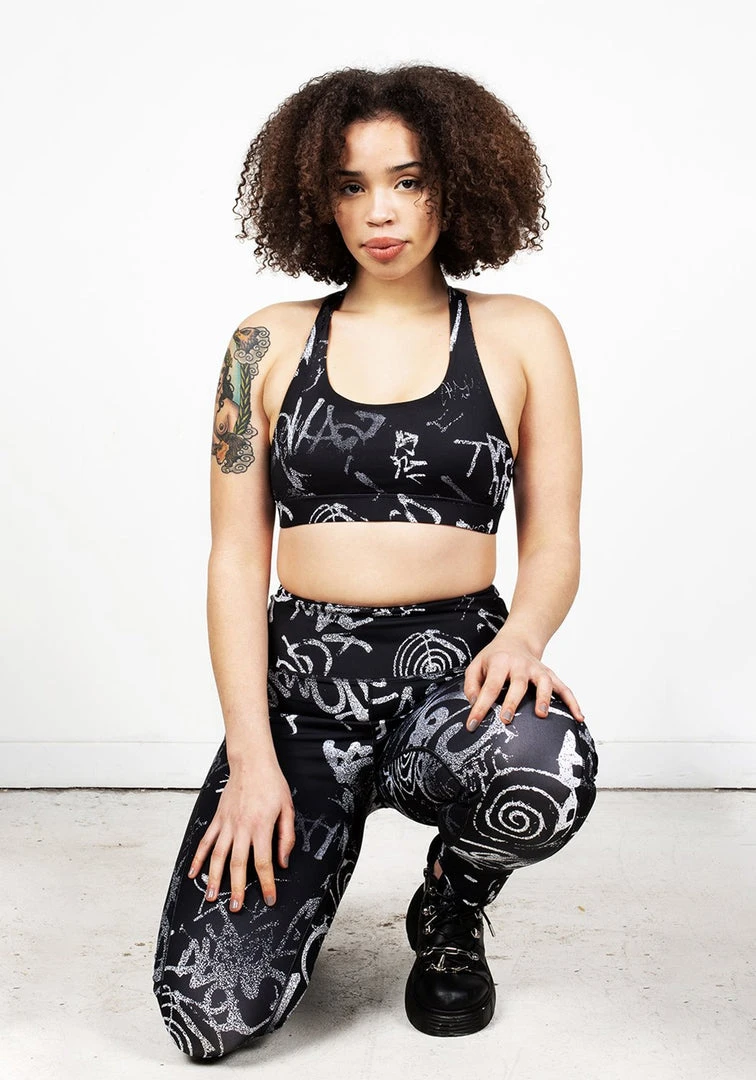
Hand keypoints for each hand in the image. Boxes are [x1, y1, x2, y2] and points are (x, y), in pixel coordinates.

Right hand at [186, 756, 294, 912]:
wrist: (252, 762)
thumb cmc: (272, 784)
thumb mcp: (287, 809)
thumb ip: (286, 837)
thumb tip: (283, 862)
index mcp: (261, 827)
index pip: (263, 862)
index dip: (266, 883)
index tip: (269, 899)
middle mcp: (241, 828)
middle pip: (237, 864)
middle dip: (236, 889)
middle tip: (236, 908)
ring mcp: (226, 823)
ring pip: (218, 856)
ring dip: (214, 878)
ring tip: (211, 898)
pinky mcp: (217, 818)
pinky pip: (206, 841)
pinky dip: (198, 858)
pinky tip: (193, 873)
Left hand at [463, 632, 584, 731]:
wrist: (517, 640)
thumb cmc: (495, 658)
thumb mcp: (476, 666)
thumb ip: (471, 684)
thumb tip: (474, 703)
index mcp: (500, 662)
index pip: (490, 686)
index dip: (481, 706)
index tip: (472, 723)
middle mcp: (520, 665)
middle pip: (518, 683)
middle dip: (512, 702)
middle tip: (506, 720)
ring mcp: (537, 670)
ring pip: (544, 682)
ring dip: (544, 698)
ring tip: (541, 715)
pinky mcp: (550, 675)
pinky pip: (564, 688)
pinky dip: (573, 702)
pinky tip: (578, 717)